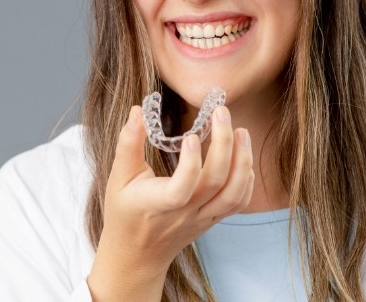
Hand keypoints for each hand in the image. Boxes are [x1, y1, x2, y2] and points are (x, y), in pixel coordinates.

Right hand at [87, 104, 253, 301]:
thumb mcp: (119, 177)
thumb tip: (137, 111)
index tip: (192, 135)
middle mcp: (185, 213)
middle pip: (215, 183)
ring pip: (233, 194)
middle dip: (224, 144)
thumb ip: (128, 144)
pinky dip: (246, 180)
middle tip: (222, 112)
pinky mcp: (213, 218)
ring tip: (241, 131)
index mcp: (158, 204)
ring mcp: (203, 218)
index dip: (190, 164)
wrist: (137, 255)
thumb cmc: (125, 212)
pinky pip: (238, 203)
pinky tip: (243, 156)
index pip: (181, 189)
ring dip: (243, 161)